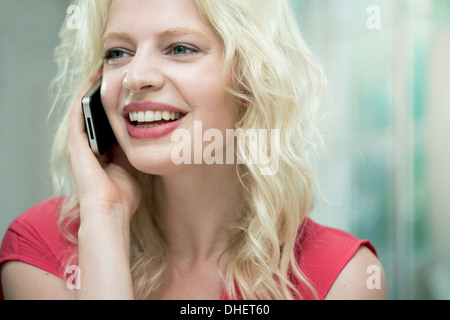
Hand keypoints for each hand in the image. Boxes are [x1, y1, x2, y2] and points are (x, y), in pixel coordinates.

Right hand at [67, 70, 141, 222]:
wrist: (111, 210)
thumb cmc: (124, 195)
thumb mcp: (133, 168)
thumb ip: (136, 153)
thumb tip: (148, 139)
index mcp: (103, 152)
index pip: (108, 124)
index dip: (115, 107)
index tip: (125, 91)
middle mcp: (89, 146)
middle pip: (95, 115)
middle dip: (103, 96)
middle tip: (112, 76)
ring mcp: (80, 145)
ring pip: (84, 112)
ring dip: (91, 93)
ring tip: (101, 73)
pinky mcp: (75, 144)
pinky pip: (77, 116)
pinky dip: (83, 99)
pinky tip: (91, 84)